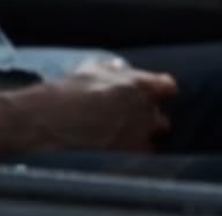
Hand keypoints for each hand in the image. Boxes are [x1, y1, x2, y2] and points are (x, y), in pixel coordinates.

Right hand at [23, 56, 177, 153]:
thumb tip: (120, 68)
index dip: (161, 91)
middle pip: (159, 116)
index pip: (167, 87)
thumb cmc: (68, 91)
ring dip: (142, 136)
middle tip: (129, 117)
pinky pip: (143, 153)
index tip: (155, 94)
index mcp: (139, 84)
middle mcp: (145, 108)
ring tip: (123, 136)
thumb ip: (112, 70)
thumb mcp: (90, 70)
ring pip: (153, 137)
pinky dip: (134, 152)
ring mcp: (139, 132)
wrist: (54, 121)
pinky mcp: (130, 152)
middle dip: (148, 117)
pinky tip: (118, 149)